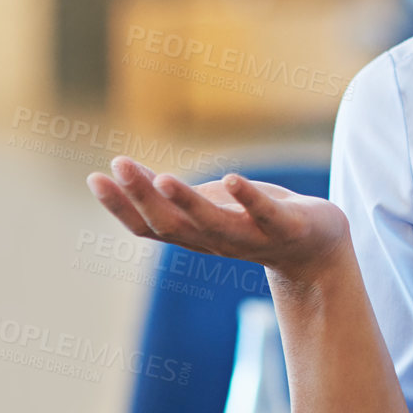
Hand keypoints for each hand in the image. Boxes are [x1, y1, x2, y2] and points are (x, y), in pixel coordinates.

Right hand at [86, 156, 349, 285]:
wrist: (317, 246)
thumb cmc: (255, 219)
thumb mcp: (210, 203)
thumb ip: (175, 195)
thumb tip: (126, 172)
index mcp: (195, 234)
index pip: (148, 225)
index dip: (120, 206)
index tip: (94, 178)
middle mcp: (216, 241)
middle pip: (172, 225)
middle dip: (142, 197)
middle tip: (117, 166)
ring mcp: (251, 237)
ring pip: (212, 224)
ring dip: (186, 202)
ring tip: (163, 177)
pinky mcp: (287, 227)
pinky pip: (265, 215)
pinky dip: (248, 199)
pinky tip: (232, 178)